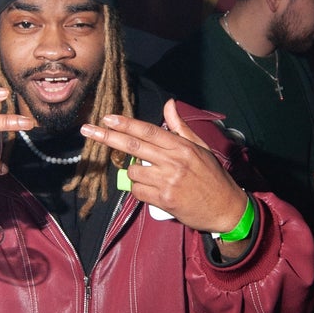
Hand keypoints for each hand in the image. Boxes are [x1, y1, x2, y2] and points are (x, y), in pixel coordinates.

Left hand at [82, 99, 246, 235]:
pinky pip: (138, 192)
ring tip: (153, 177)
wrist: (226, 208)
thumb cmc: (213, 177)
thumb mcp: (200, 148)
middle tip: (88, 129)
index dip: (125, 123)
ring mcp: (168, 181)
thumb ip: (180, 127)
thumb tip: (169, 104)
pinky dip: (141, 190)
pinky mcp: (164, 200)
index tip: (107, 118)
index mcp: (182, 146)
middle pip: (133, 146)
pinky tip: (155, 191)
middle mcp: (173, 161)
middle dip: (107, 137)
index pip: (148, 131)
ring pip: (134, 172)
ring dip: (136, 173)